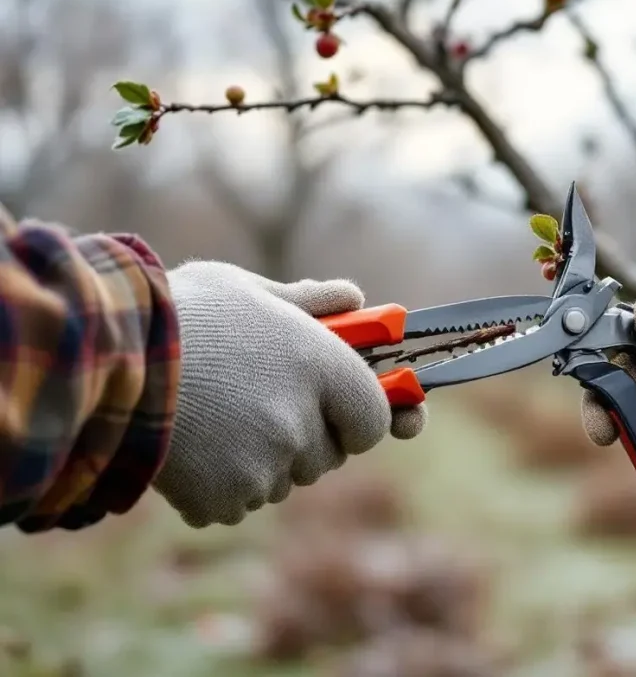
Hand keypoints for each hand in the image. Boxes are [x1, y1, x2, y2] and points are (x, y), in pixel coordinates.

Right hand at [156, 261, 425, 527]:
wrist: (102, 358)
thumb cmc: (179, 313)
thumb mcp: (246, 289)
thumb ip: (308, 301)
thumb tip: (353, 297)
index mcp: (322, 368)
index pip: (376, 420)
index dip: (358, 416)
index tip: (340, 410)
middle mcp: (301, 423)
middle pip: (327, 456)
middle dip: (304, 438)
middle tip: (256, 403)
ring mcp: (263, 468)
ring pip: (281, 480)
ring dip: (260, 461)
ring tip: (211, 418)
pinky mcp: (223, 500)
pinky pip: (237, 502)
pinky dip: (217, 486)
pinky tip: (190, 446)